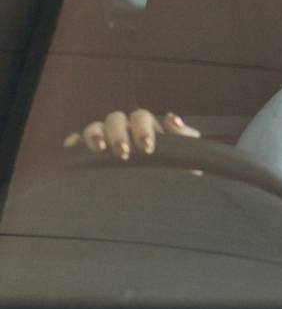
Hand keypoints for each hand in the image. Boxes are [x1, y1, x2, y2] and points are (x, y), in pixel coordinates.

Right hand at [64, 110, 199, 160]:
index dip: (143, 129)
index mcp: (142, 125)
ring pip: (94, 127)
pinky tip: (72, 148)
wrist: (147, 190)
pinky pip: (75, 141)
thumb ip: (183, 138)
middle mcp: (120, 127)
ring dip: (96, 135)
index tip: (148, 147)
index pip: (141, 118)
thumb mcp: (177, 154)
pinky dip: (73, 143)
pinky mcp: (84, 150)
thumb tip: (173, 121)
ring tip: (99, 149)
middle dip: (119, 134)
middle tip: (124, 153)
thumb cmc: (164, 166)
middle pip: (115, 120)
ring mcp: (101, 137)